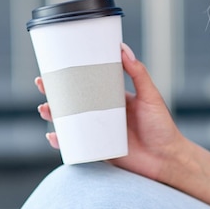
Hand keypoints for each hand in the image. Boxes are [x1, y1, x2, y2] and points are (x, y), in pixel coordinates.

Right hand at [36, 43, 187, 181]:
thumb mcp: (150, 96)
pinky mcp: (97, 150)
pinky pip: (75, 145)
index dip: (70, 76)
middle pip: (72, 102)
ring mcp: (98, 132)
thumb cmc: (162, 127)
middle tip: (43, 86)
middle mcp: (103, 114)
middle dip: (54, 94)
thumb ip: (138, 73)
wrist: (166, 159)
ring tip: (45, 110)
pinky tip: (52, 136)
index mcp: (113, 98)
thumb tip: (122, 48)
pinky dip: (62, 142)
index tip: (55, 67)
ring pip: (69, 122)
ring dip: (53, 116)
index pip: (87, 83)